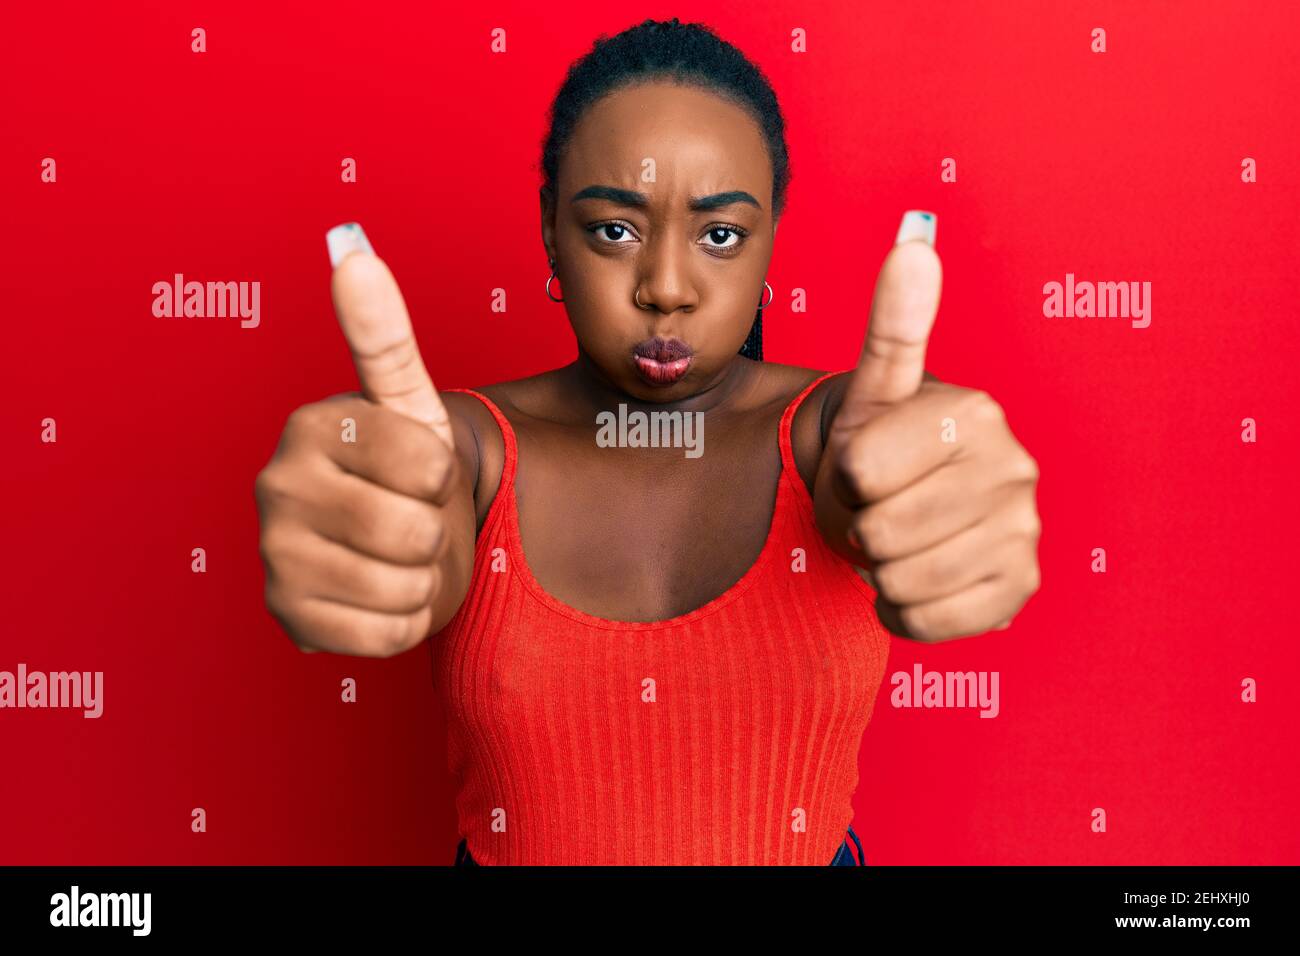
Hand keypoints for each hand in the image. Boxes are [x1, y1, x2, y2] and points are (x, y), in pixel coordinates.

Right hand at [254, 224, 473, 656]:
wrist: (398, 545)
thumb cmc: (408, 472)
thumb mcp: (409, 403)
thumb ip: (383, 333)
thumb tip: (350, 249)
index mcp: (311, 426)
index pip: (430, 465)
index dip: (444, 475)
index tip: (418, 469)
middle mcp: (276, 487)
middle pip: (414, 531)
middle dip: (434, 532)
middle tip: (408, 517)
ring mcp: (275, 556)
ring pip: (404, 586)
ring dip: (423, 577)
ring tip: (397, 555)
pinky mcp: (288, 618)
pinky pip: (388, 634)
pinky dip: (404, 622)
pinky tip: (380, 592)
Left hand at [813, 214, 1040, 641]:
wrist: (907, 512)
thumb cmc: (882, 449)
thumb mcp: (875, 390)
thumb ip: (892, 324)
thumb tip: (913, 245)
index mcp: (975, 414)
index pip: (860, 471)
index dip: (844, 477)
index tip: (866, 467)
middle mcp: (1015, 470)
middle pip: (880, 530)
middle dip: (861, 525)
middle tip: (883, 507)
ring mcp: (1023, 534)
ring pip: (899, 580)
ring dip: (878, 569)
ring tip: (900, 538)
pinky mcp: (1019, 591)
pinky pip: (925, 621)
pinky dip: (902, 610)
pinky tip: (917, 577)